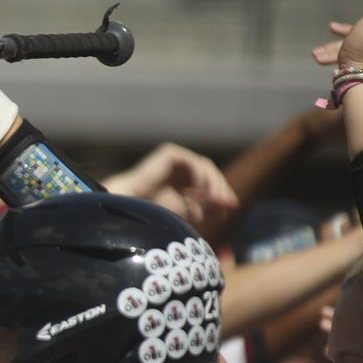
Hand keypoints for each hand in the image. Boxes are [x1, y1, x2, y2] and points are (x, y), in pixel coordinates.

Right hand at [104, 142, 236, 227]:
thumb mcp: (187, 209)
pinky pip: (194, 162)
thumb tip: (232, 206)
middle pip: (209, 173)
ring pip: (204, 167)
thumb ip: (209, 206)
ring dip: (212, 184)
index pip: (208, 183)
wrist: (130, 203)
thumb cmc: (152, 210)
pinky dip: (200, 176)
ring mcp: (174, 158)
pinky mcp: (169, 152)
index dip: (221, 193)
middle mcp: (178, 167)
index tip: (231, 207)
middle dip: (220, 188)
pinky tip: (199, 190)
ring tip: (213, 200)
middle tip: (227, 203)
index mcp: (181, 180)